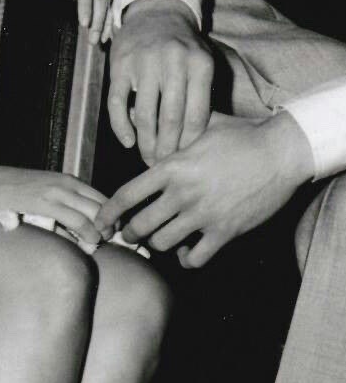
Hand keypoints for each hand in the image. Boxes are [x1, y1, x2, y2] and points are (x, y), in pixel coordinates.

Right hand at [0, 169, 109, 243]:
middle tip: (112, 240)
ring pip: (94, 212)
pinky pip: (75, 219)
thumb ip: (62, 206)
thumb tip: (78, 229)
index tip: (114, 232)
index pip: (102, 197)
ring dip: (103, 230)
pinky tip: (89, 243)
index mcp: (69, 180)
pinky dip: (88, 232)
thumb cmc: (11, 190)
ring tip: (103, 243)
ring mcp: (56, 191)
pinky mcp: (44, 202)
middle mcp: (67, 183)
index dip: (112, 216)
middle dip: (111, 224)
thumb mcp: (43, 193)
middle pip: (103, 205)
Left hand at [96, 112, 313, 266]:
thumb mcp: (203, 127)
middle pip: (139, 225)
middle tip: (129, 233)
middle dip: (129, 233)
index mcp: (173, 167)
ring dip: (156, 245)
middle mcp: (183, 193)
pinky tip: (186, 250)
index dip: (107, 212)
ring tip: (158, 239)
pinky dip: (185, 258)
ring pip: (162, 243)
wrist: (281, 152)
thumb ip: (173, 130)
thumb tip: (145, 123)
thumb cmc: (241, 137)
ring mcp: (204, 215)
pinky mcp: (225, 232)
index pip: (127, 194)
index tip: (100, 222)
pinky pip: (194, 258)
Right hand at [107, 0, 213, 165]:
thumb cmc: (183, 47)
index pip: (196, 116)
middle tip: (163, 166)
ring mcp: (144, 62)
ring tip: (147, 158)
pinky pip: (116, 103)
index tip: (183, 160)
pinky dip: (120, 127)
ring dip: (145, 143)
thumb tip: (194, 142)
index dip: (188, 144)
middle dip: (167, 149)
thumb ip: (203, 96)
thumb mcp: (203, 63)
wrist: (156, 13)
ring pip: (144, 114)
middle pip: (170, 119)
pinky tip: (127, 142)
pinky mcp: (120, 65)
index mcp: (200, 64)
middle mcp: (173, 61)